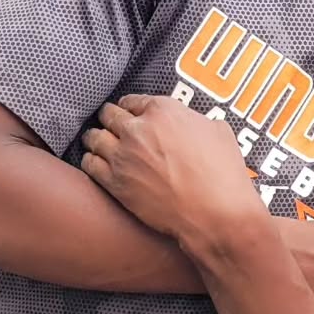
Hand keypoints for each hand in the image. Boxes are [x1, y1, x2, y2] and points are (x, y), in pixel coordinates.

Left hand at [81, 96, 263, 243]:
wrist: (215, 213)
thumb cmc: (223, 175)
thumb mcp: (218, 132)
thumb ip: (195, 121)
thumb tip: (191, 125)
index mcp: (163, 110)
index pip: (134, 100)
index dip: (131, 107)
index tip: (129, 112)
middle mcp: (138, 129)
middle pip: (109, 114)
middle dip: (109, 118)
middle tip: (109, 124)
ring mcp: (123, 156)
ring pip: (94, 137)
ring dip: (95, 138)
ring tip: (95, 141)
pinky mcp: (115, 183)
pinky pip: (90, 164)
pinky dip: (90, 161)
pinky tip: (93, 162)